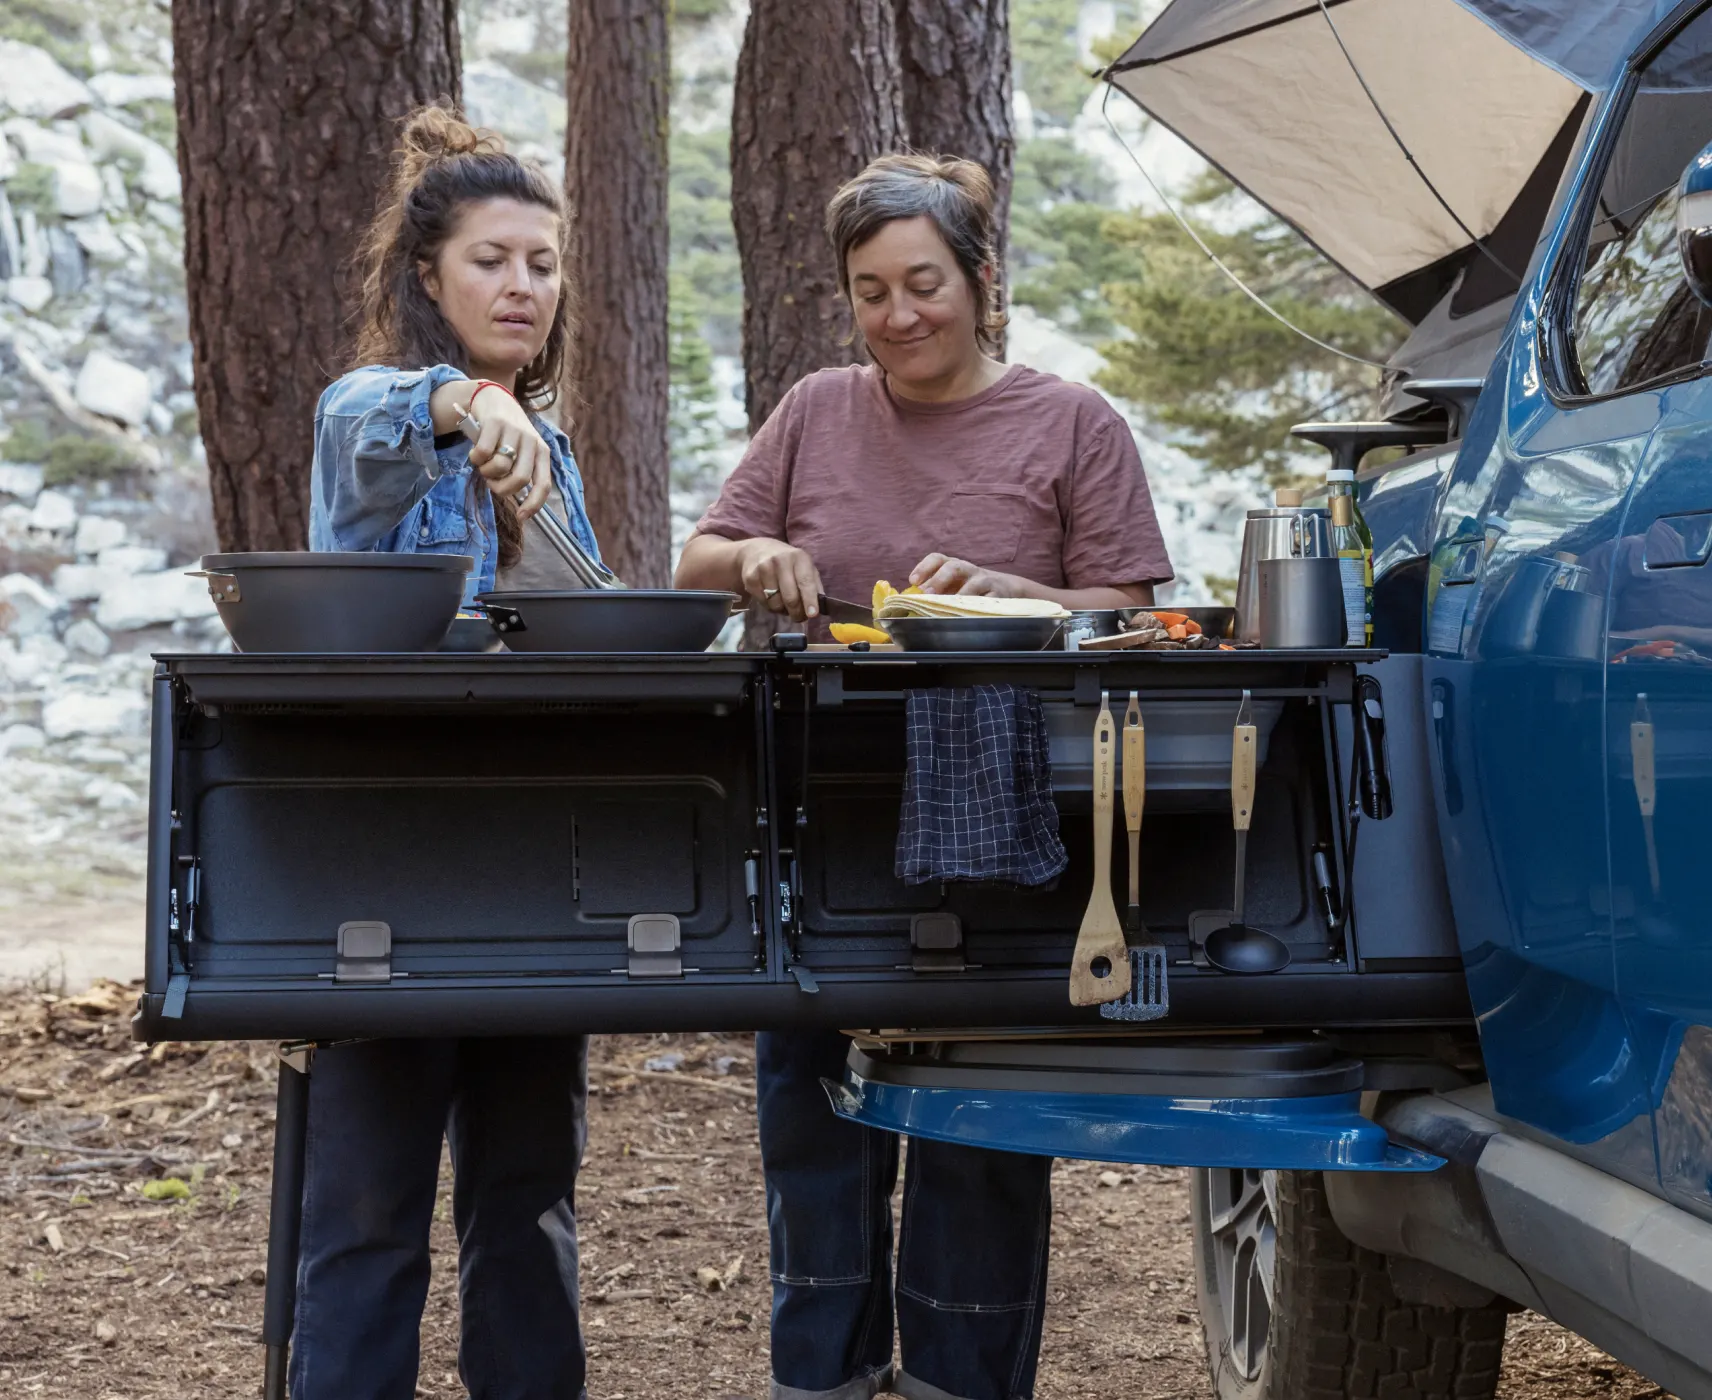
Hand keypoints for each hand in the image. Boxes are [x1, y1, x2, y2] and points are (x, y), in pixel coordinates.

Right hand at [461, 390, 553, 521]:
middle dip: (502, 489)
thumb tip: (520, 506)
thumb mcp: (522, 451)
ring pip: (500, 466)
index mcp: (542, 452)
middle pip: (520, 478)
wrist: (494, 398)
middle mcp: (532, 441)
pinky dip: (476, 459)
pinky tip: (475, 454)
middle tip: (492, 483)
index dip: (534, 504)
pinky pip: (483, 452)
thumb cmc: (507, 433)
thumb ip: (521, 471)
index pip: (543, 484)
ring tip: (484, 465)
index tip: (521, 517)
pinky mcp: (495, 422)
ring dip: (487, 472)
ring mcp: (514, 430)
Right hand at [737, 538, 823, 619]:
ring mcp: (763, 568)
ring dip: (782, 609)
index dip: (809, 600)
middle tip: (799, 617)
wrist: (756, 551)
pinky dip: (770, 606)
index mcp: (798, 557)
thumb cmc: (787, 563)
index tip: (812, 614)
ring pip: (776, 603)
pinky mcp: (750, 578)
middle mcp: (780, 561)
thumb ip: (814, 585)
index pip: (805, 582)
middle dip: (796, 612)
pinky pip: (763, 603)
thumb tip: (822, 605)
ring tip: (783, 602)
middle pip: (790, 597)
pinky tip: (771, 597)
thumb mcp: (804, 567)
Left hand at [909, 553, 1024, 597]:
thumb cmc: (970, 589)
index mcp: (953, 566)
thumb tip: (908, 603)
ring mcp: (985, 581)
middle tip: (927, 594)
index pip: (938, 559)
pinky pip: (989, 600)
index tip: (913, 581)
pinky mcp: (998, 595)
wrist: (1005, 588)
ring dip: (960, 595)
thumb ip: (933, 592)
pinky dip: (979, 608)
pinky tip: (968, 617)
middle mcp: (968, 570)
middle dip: (939, 579)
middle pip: (954, 567)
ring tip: (949, 607)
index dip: (924, 567)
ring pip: (974, 583)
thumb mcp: (952, 586)